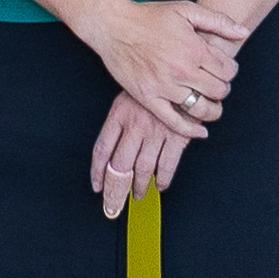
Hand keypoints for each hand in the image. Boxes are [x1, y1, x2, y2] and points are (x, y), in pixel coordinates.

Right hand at [87, 0, 236, 133]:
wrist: (114, 26)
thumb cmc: (149, 16)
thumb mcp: (186, 10)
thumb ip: (218, 21)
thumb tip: (243, 32)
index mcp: (194, 48)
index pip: (228, 71)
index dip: (231, 71)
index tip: (225, 70)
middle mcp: (181, 70)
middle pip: (218, 91)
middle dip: (223, 90)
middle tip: (217, 86)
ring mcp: (164, 86)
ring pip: (201, 109)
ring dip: (212, 111)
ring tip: (212, 107)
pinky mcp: (148, 98)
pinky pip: (174, 122)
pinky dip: (190, 130)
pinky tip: (200, 131)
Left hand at [89, 92, 196, 211]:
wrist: (180, 72)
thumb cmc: (154, 83)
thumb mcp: (128, 96)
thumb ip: (119, 123)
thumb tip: (109, 154)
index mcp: (119, 114)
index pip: (102, 150)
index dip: (98, 173)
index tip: (98, 187)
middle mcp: (135, 126)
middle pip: (120, 166)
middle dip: (115, 190)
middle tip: (114, 205)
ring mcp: (156, 132)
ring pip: (143, 169)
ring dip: (140, 187)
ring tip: (138, 195)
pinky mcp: (177, 136)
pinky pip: (168, 165)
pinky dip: (163, 180)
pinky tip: (160, 185)